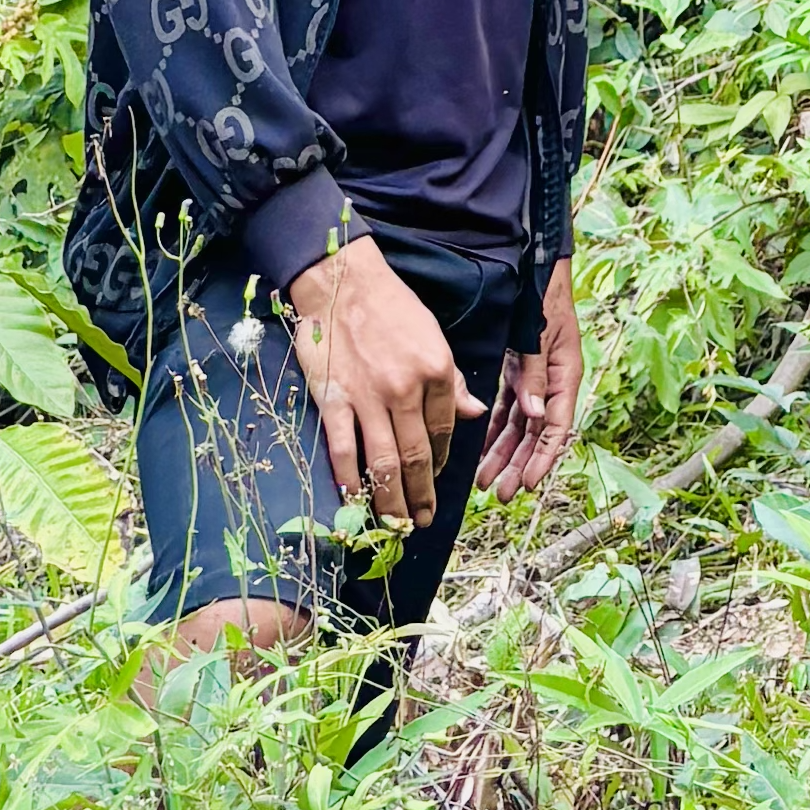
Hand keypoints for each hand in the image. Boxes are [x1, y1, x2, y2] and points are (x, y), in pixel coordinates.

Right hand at [284, 240, 478, 528]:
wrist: (342, 284)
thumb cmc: (391, 306)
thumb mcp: (434, 336)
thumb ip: (453, 382)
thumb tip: (475, 415)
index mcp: (437, 371)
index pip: (443, 431)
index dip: (440, 463)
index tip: (436, 481)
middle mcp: (407, 389)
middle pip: (417, 456)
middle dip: (421, 495)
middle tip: (422, 523)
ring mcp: (369, 398)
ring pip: (385, 462)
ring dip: (391, 500)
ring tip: (394, 525)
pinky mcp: (335, 400)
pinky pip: (344, 451)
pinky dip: (350, 480)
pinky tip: (354, 500)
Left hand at [480, 259, 584, 500]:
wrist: (535, 267)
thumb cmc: (542, 297)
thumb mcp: (540, 335)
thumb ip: (535, 375)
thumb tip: (535, 416)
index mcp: (565, 375)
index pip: (557, 427)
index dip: (543, 458)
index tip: (528, 483)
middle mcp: (551, 382)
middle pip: (537, 434)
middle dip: (519, 465)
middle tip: (501, 493)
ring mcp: (534, 379)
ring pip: (520, 427)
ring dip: (504, 453)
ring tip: (486, 480)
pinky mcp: (518, 373)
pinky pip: (507, 410)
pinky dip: (495, 431)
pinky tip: (481, 450)